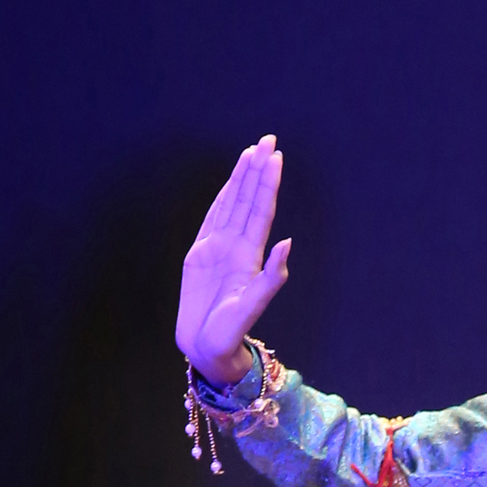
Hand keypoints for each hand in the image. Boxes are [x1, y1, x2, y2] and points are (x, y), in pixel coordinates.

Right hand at [177, 135, 292, 386]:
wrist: (206, 347)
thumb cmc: (231, 332)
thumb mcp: (253, 306)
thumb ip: (271, 277)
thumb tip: (287, 243)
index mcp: (250, 256)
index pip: (261, 211)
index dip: (267, 184)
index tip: (275, 157)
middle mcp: (236, 247)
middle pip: (248, 200)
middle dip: (257, 171)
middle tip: (268, 140)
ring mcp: (218, 248)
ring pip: (231, 204)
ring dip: (242, 179)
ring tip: (252, 152)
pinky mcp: (200, 253)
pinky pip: (213, 218)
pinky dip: (222, 199)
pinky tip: (231, 183)